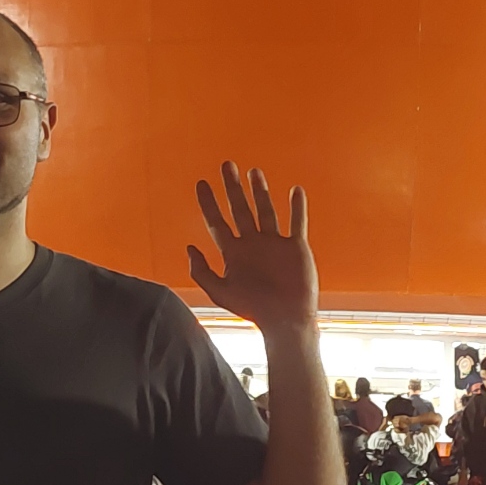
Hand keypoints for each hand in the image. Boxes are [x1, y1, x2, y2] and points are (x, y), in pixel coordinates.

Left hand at [187, 162, 318, 334]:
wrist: (285, 319)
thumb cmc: (253, 309)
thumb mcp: (220, 291)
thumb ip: (202, 270)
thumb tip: (188, 247)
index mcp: (233, 252)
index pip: (217, 221)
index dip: (208, 202)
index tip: (201, 183)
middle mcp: (252, 243)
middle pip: (240, 209)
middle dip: (232, 187)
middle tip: (227, 165)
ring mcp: (274, 243)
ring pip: (266, 210)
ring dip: (260, 191)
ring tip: (254, 172)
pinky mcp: (295, 247)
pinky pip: (296, 222)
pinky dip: (297, 207)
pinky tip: (295, 190)